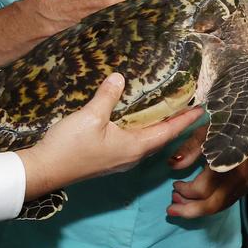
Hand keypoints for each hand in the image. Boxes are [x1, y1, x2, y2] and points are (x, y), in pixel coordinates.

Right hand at [18, 73, 202, 200]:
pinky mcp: (109, 158)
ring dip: (159, 125)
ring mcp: (120, 158)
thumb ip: (108, 96)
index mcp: (134, 147)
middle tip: (187, 104)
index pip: (168, 132)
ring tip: (167, 108)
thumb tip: (120, 77)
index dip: (185, 119)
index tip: (202, 108)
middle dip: (175, 122)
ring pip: (147, 140)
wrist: (46, 170)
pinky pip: (134, 141)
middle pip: (161, 137)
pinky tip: (136, 117)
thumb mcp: (91, 116)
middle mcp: (132, 155)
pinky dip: (142, 128)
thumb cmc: (71, 146)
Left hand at [166, 125, 247, 217]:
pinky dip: (210, 205)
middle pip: (211, 205)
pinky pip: (226, 203)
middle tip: (172, 208)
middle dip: (189, 210)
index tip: (174, 185)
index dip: (185, 191)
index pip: (202, 189)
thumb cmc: (224, 125)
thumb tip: (172, 166)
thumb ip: (188, 149)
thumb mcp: (203, 131)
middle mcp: (236, 178)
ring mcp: (243, 184)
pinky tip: (198, 201)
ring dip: (198, 209)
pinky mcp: (245, 186)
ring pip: (219, 207)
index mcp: (224, 163)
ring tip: (181, 204)